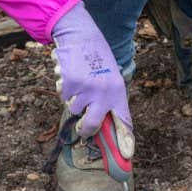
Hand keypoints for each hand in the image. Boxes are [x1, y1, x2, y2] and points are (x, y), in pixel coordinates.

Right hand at [51, 3, 133, 180]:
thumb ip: (108, 100)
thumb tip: (101, 124)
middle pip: (92, 125)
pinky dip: (63, 88)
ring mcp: (86, 89)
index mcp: (118, 92)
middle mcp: (104, 93)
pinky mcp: (70, 84)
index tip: (128, 156)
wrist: (81, 35)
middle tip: (83, 128)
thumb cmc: (96, 59)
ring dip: (73, 99)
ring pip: (73, 109)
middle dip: (85, 130)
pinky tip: (70, 74)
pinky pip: (63, 96)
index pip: (124, 121)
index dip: (126, 141)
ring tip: (79, 83)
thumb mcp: (110, 78)